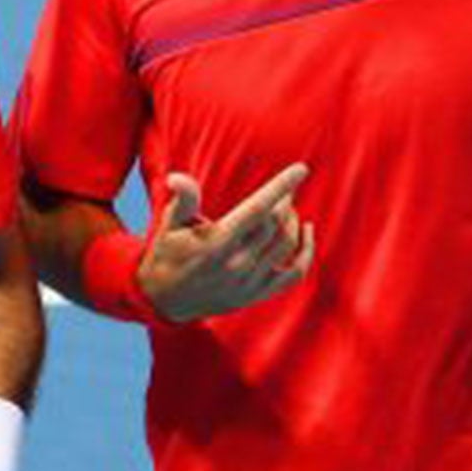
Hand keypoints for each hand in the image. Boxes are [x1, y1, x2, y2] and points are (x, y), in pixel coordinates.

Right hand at [139, 163, 313, 321]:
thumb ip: (182, 200)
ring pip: (287, 244)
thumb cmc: (167, 255)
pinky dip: (306, 251)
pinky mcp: (257, 293)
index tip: (301, 169)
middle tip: (284, 191)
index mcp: (218, 243)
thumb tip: (177, 177)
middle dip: (284, 201)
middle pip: (276, 224)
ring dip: (293, 221)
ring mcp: (250, 281)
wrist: (165, 301)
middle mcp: (237, 263)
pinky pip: (295, 273)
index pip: (258, 209)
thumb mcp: (168, 226)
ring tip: (287, 209)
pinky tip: (306, 232)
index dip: (281, 187)